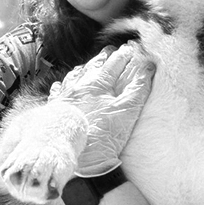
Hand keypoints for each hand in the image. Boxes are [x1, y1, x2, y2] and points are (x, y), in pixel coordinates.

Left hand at [48, 42, 155, 176]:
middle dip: (104, 57)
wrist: (75, 156)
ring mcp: (65, 97)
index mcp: (97, 83)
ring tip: (88, 65)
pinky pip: (58, 92)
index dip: (124, 54)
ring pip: (74, 76)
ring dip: (83, 68)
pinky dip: (63, 86)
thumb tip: (148, 66)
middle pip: (93, 66)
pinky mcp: (55, 111)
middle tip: (111, 51)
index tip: (131, 48)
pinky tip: (62, 85)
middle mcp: (79, 86)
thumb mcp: (127, 112)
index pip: (114, 63)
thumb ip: (138, 88)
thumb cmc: (103, 135)